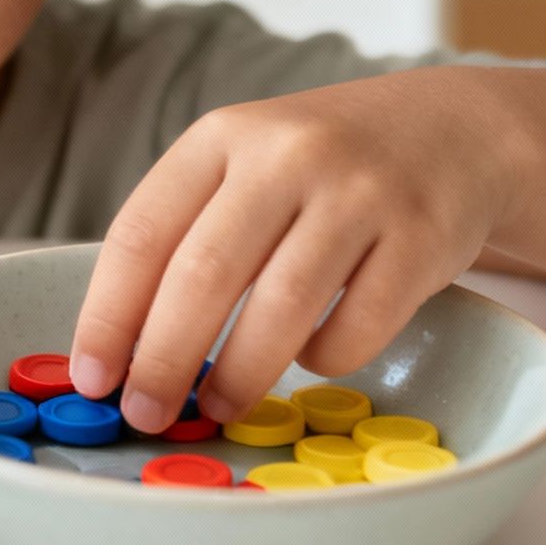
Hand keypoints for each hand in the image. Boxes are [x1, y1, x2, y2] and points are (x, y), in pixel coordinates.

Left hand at [66, 68, 516, 431]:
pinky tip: (312, 357)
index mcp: (221, 137)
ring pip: (282, 305)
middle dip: (164, 359)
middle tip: (145, 413)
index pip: (140, 234)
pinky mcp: (423, 235)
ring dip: (240, 374)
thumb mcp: (244, 167)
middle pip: (204, 273)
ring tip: (218, 409)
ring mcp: (360, 191)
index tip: (91, 377)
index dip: (108, 315)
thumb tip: (121, 349)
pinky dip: (325, 357)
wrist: (454, 131)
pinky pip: (358, 325)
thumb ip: (188, 234)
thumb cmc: (321, 170)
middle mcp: (287, 154)